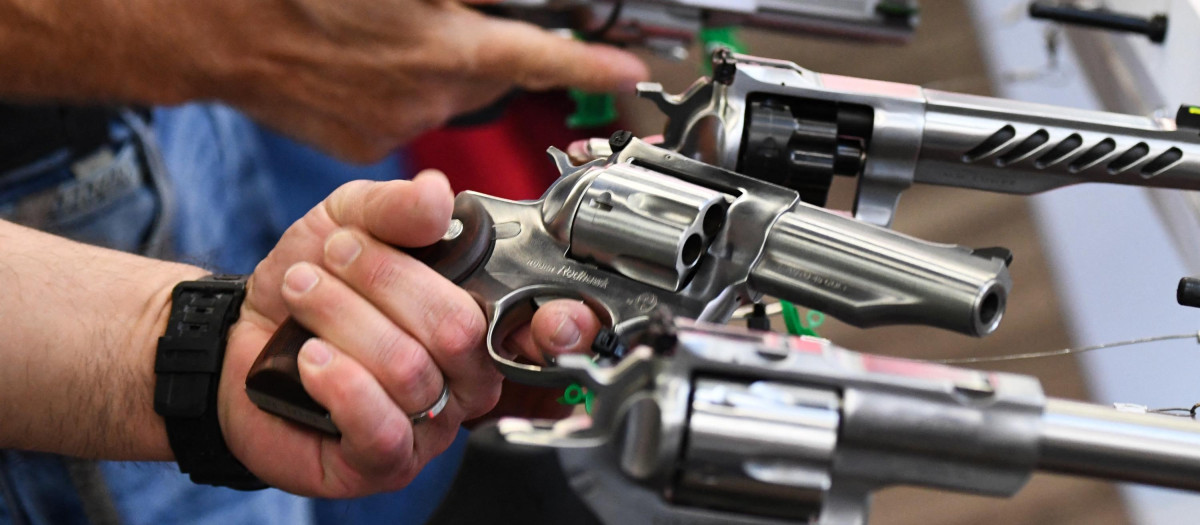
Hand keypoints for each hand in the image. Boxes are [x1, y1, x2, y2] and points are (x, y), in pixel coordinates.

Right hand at [179, 0, 649, 161]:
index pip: (544, 59)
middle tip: (447, 15)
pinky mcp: (361, 144)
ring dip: (434, 62)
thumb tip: (505, 4)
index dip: (594, 67)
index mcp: (446, 47)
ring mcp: (394, 126)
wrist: (211, 27)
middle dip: (484, 44)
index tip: (628, 72)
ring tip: (384, 33)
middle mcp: (429, 97)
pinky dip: (397, 87)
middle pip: (490, 73)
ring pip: (444, 93)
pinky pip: (403, 113)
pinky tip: (360, 61)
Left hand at [218, 170, 606, 496]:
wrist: (239, 338)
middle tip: (333, 255)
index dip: (565, 324)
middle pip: (458, 331)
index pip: (547, 331)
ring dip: (341, 317)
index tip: (555, 315)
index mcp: (479, 316)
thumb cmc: (311, 283)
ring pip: (409, 370)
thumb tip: (439, 196)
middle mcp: (466, 376)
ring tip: (301, 291)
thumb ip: (395, 206)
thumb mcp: (348, 221)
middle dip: (385, 280)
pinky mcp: (384, 461)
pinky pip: (382, 428)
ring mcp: (430, 425)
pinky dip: (339, 381)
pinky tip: (308, 357)